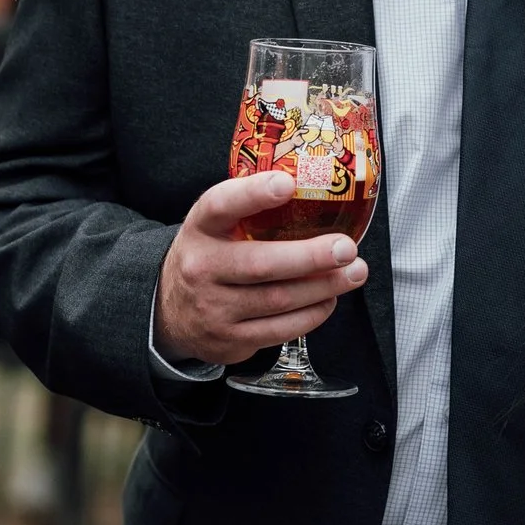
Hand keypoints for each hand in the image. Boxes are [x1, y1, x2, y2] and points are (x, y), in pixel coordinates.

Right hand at [154, 173, 367, 367]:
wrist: (171, 312)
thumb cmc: (210, 257)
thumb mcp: (215, 227)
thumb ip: (250, 208)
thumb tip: (315, 185)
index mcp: (200, 229)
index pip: (220, 205)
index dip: (253, 194)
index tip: (287, 184)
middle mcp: (202, 268)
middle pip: (260, 264)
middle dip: (310, 257)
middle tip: (346, 248)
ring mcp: (213, 308)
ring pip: (277, 300)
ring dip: (324, 287)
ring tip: (354, 272)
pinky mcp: (229, 340)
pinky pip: (279, 330)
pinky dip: (312, 314)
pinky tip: (329, 299)